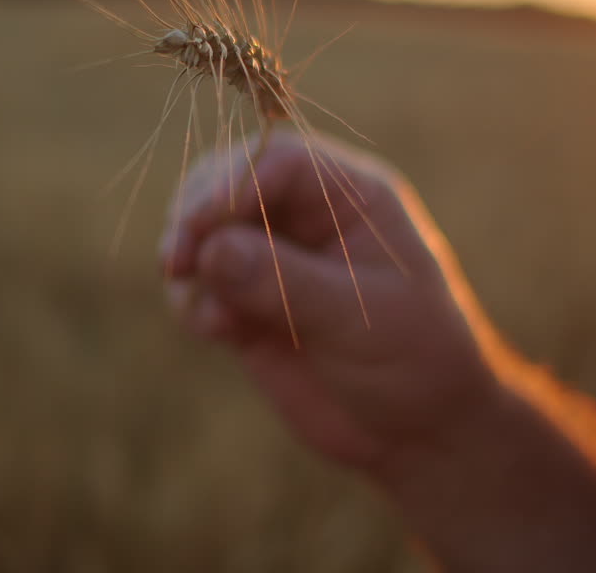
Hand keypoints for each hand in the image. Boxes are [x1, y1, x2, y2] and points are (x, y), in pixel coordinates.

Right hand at [160, 130, 500, 472]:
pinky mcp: (248, 306)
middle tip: (174, 261)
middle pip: (227, 184)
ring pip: (205, 235)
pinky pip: (199, 287)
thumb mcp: (360, 319)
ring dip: (188, 264)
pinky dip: (192, 303)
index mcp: (351, 197)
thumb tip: (211, 249)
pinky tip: (216, 332)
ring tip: (203, 313)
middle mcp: (306, 218)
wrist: (422, 433)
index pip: (279, 162)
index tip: (201, 222)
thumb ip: (284, 282)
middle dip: (194, 217)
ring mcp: (272, 261)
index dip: (233, 183)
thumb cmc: (416, 361)